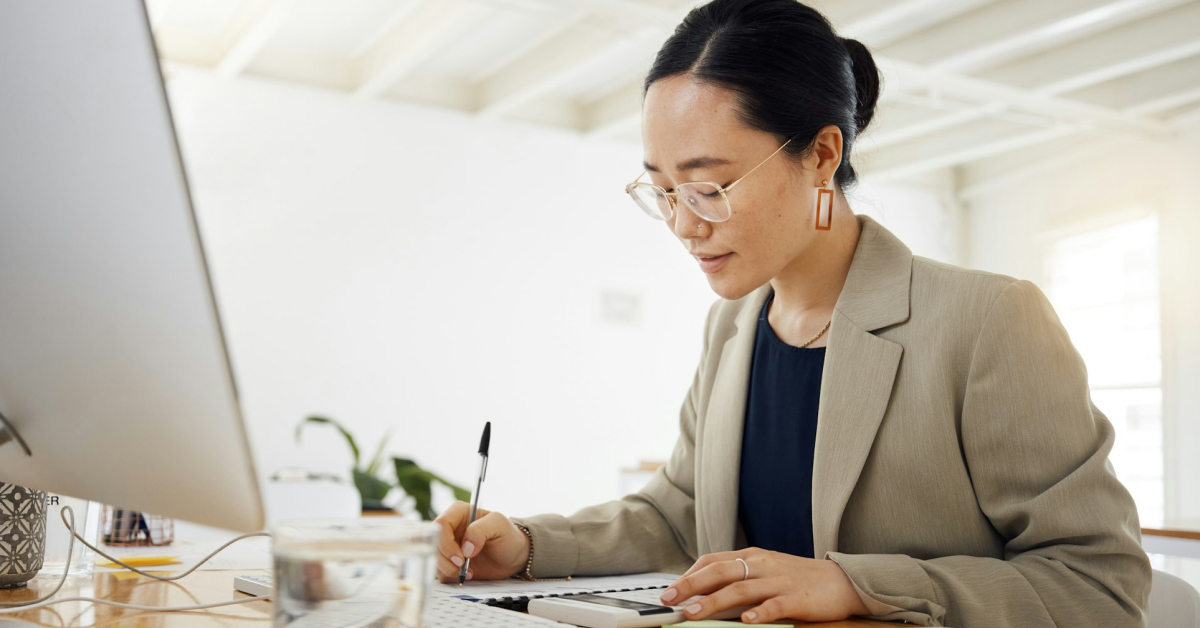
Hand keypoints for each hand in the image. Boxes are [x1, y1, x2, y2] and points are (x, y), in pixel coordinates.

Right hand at [433, 501, 529, 583]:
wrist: (513, 556)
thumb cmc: (508, 536)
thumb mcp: (499, 525)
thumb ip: (481, 530)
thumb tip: (465, 548)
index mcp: (458, 513)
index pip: (440, 525)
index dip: (446, 543)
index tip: (461, 558)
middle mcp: (450, 529)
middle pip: (433, 544)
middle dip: (446, 560)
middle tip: (463, 568)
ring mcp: (447, 546)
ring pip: (434, 559)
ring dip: (449, 570)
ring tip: (469, 572)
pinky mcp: (449, 562)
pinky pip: (439, 572)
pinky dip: (451, 577)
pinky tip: (467, 575)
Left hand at [658, 548, 869, 623]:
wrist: (842, 581)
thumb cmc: (798, 578)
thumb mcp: (765, 571)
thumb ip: (739, 577)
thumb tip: (703, 592)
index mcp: (752, 556)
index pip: (713, 560)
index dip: (689, 574)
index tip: (670, 589)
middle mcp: (762, 565)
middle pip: (721, 571)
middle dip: (691, 586)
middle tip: (669, 600)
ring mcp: (779, 580)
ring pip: (741, 589)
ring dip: (714, 601)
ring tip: (694, 613)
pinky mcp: (797, 598)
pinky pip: (775, 605)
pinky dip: (760, 612)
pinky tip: (746, 621)